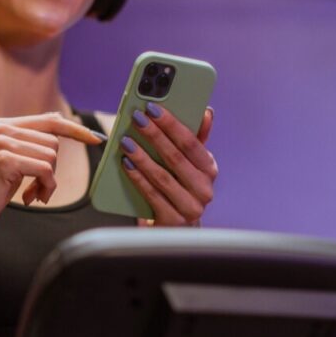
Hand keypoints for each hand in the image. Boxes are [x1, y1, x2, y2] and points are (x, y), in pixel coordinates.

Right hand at [0, 112, 103, 239]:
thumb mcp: (14, 162)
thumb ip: (32, 142)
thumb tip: (61, 120)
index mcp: (4, 125)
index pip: (50, 120)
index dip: (75, 130)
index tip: (97, 139)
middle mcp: (2, 129)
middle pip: (53, 143)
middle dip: (52, 170)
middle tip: (37, 189)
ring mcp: (2, 143)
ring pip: (51, 157)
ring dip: (48, 182)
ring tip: (31, 194)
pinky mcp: (5, 160)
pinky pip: (45, 170)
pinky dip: (45, 188)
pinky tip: (29, 198)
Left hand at [122, 105, 216, 225]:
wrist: (174, 228)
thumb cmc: (179, 188)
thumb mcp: (189, 164)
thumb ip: (195, 138)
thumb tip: (206, 112)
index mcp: (209, 169)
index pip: (191, 143)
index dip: (171, 124)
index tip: (153, 108)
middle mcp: (204, 189)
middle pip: (176, 157)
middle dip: (154, 135)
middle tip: (137, 119)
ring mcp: (191, 207)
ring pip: (163, 177)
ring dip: (143, 157)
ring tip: (126, 142)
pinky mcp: (174, 221)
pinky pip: (153, 195)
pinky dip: (138, 178)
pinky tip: (126, 165)